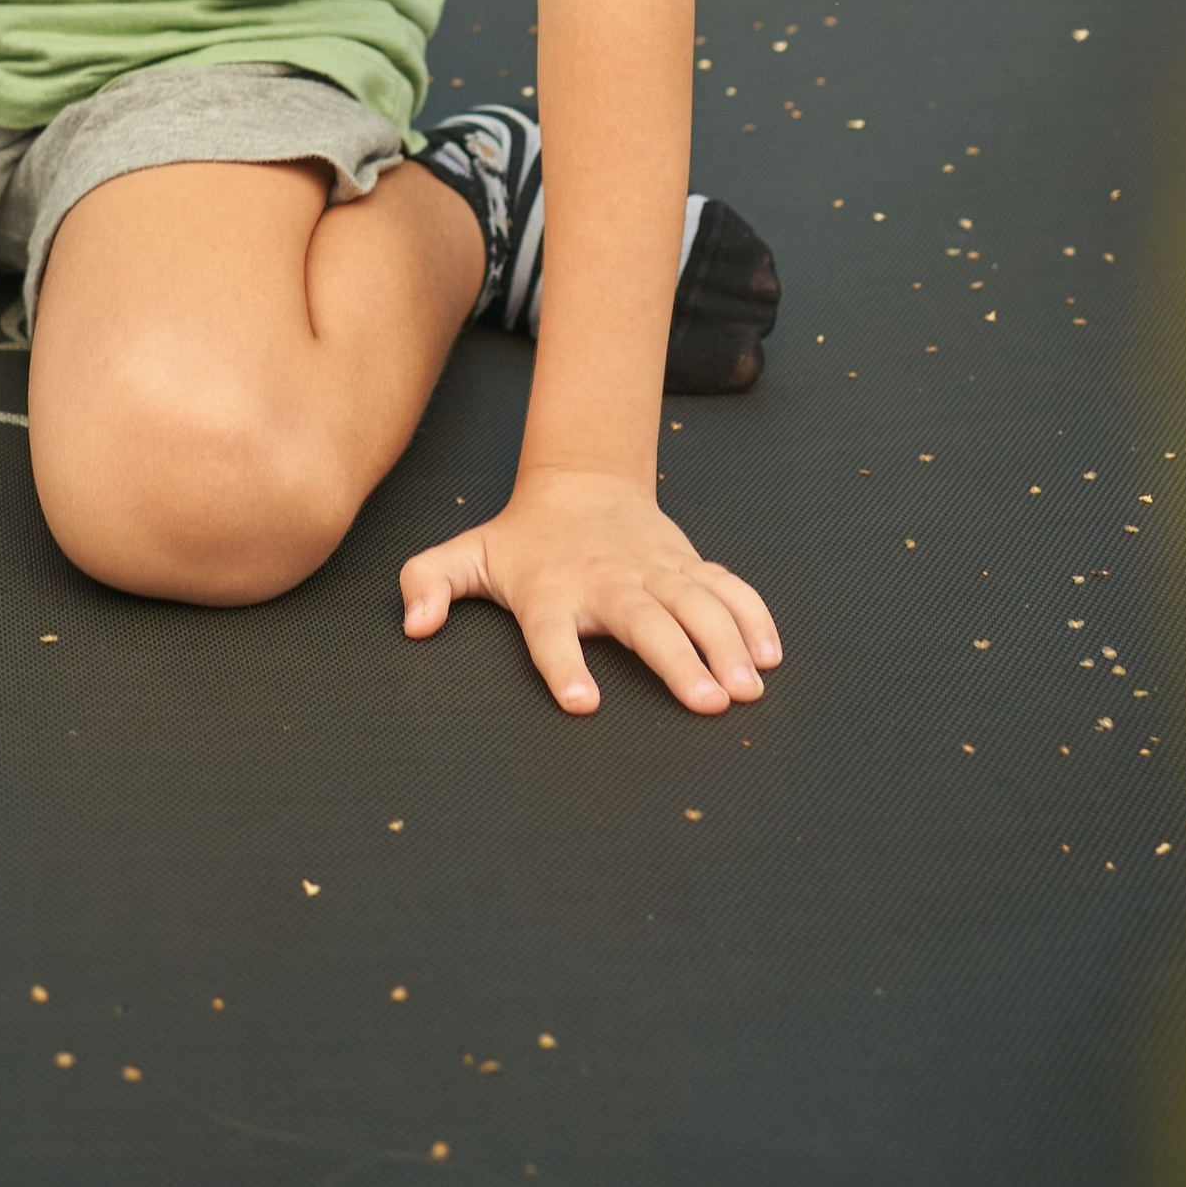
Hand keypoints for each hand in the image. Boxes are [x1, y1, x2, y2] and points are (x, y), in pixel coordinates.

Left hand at [400, 467, 779, 716]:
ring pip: (696, 603)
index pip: (551, 631)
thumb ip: (428, 583)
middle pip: (644, 621)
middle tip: (708, 703)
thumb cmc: (521, 540)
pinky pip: (727, 587)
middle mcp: (607, 581)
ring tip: (748, 689)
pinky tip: (772, 655)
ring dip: (727, 643)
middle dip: (677, 660)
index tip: (582, 703)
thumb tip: (413, 624)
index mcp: (551, 589)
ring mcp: (653, 569)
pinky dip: (753, 616)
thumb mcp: (465, 555)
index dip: (563, 665)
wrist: (580, 483)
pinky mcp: (686, 563)